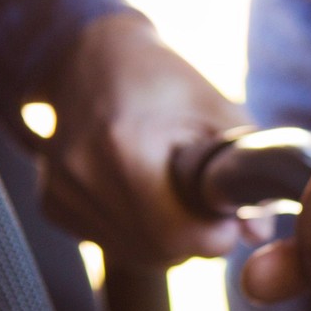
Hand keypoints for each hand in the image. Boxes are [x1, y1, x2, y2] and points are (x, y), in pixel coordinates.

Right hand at [41, 13, 267, 264]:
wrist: (91, 57)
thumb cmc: (164, 83)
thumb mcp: (218, 112)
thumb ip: (245, 172)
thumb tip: (258, 232)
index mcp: (122, 146)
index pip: (177, 235)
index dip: (213, 234)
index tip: (224, 215)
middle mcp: (82, 173)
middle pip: (158, 251)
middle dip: (192, 237)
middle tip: (201, 201)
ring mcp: (62, 191)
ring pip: (135, 253)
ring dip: (165, 236)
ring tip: (170, 190)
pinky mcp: (52, 204)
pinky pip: (111, 243)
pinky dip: (136, 230)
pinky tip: (138, 192)